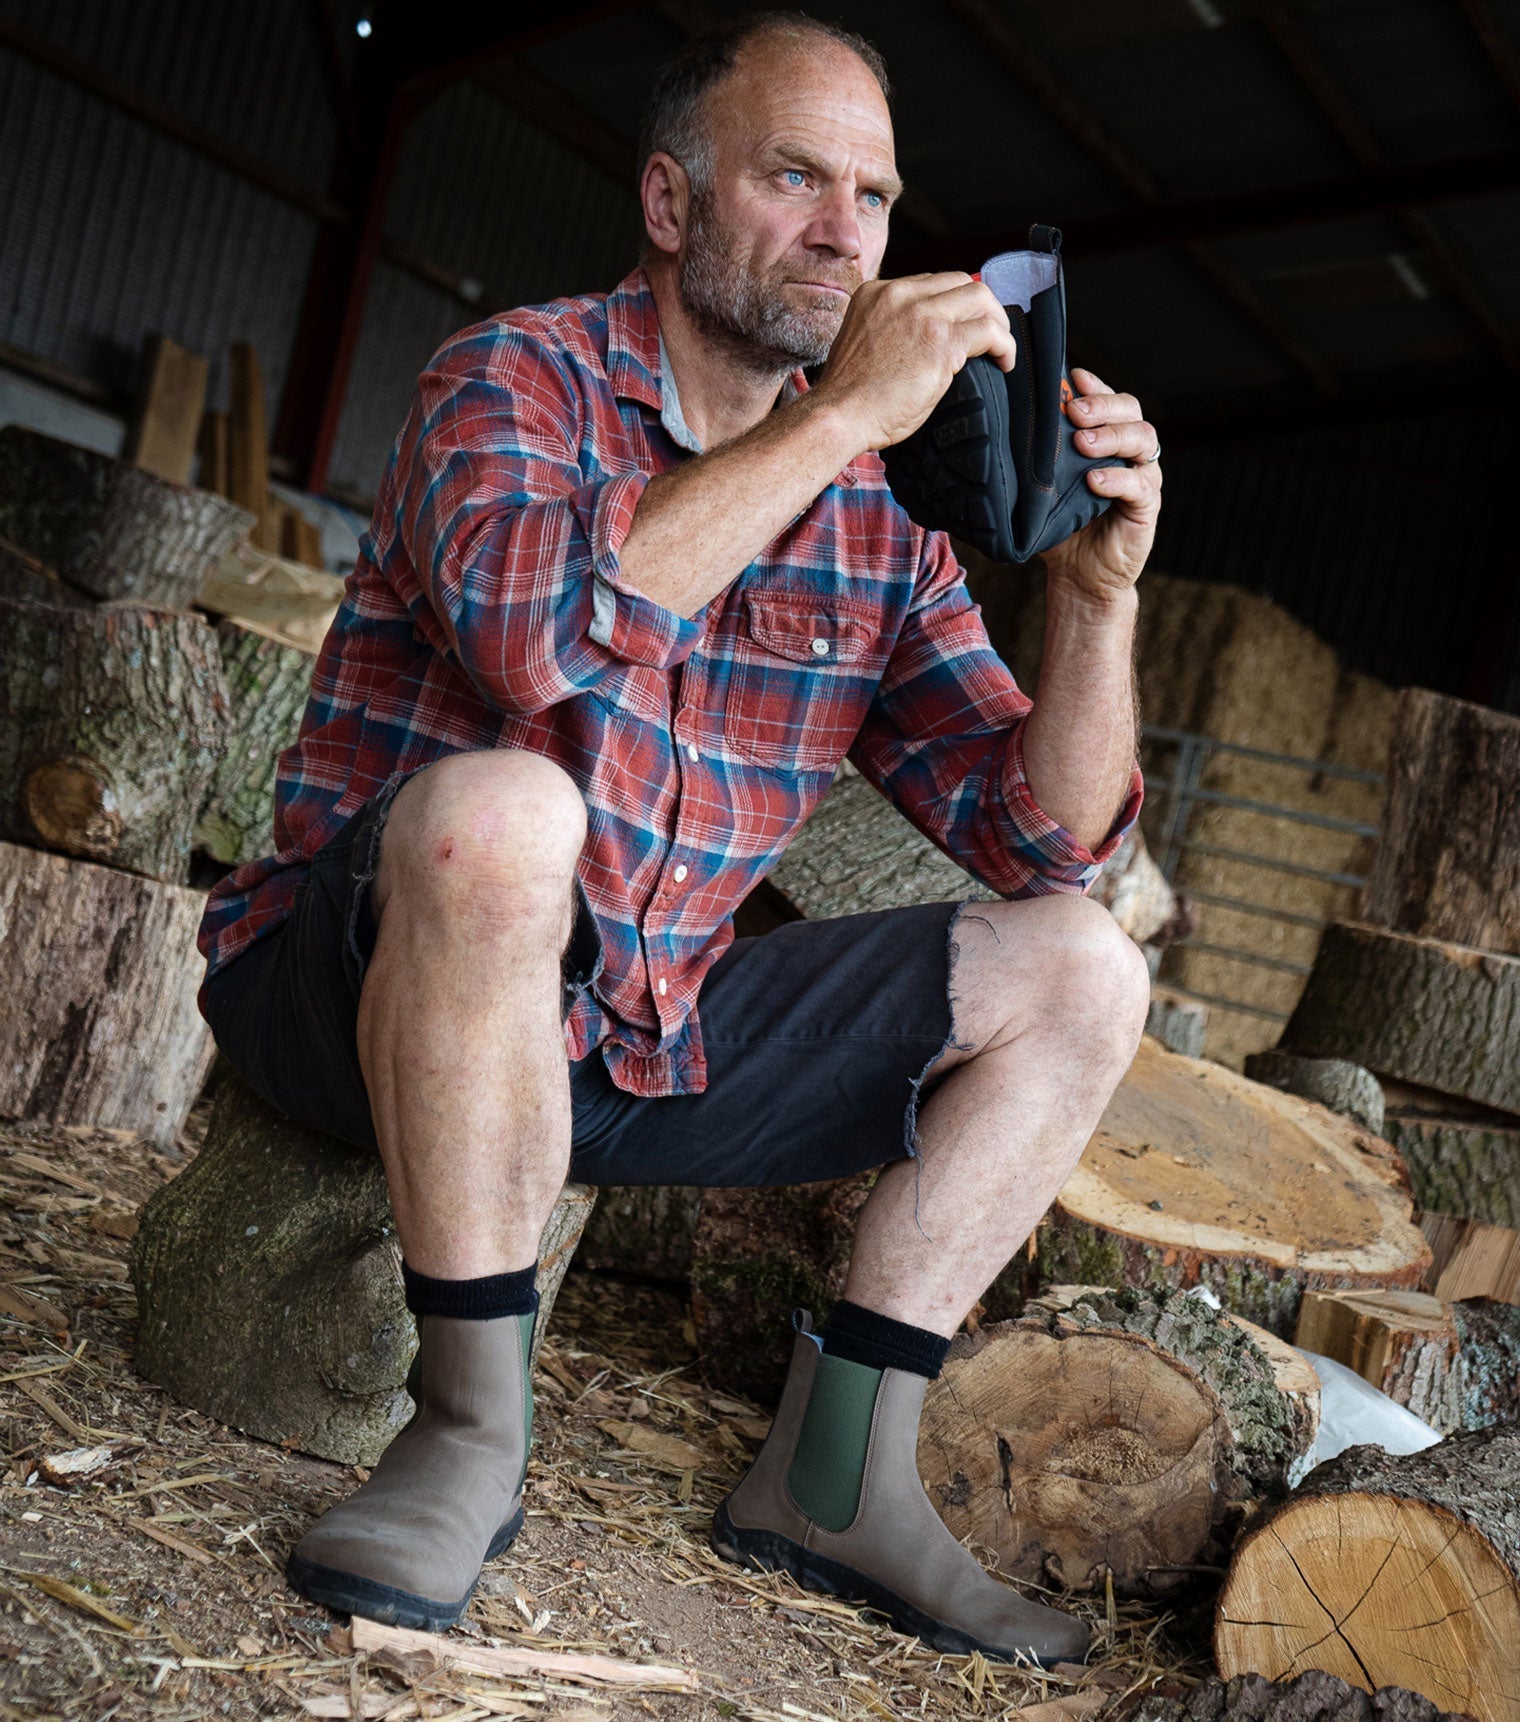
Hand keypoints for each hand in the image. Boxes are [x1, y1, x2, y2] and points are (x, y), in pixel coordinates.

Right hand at [815, 274, 1015, 453]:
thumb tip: (919, 340)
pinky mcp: (942, 341)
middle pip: (960, 280)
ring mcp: (923, 315)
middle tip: (989, 332)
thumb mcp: (863, 341)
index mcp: (877, 292)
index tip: (961, 323)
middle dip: (980, 305)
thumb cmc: (847, 395)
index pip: (930, 282)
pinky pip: (989, 331)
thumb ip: (889, 329)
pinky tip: (1004, 361)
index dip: (952, 303)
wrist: (839, 414)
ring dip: (997, 320)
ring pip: (980, 297)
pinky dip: (1004, 345)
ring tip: (1000, 346)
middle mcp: (901, 294)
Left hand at [1041, 367, 1160, 603]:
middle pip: (1130, 410)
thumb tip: (1003, 423)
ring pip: (1143, 439)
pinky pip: (1140, 485)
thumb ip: (1035, 456)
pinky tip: (1094, 479)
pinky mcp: (1147, 507)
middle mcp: (1130, 452)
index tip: (1072, 378)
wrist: (1078, 575)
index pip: (1109, 400)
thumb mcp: (1043, 486)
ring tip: (1082, 443)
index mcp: (1107, 440)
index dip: (1095, 386)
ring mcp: (1143, 476)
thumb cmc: (1060, 526)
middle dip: (1102, 405)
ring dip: (1112, 436)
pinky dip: (1118, 479)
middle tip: (1073, 411)